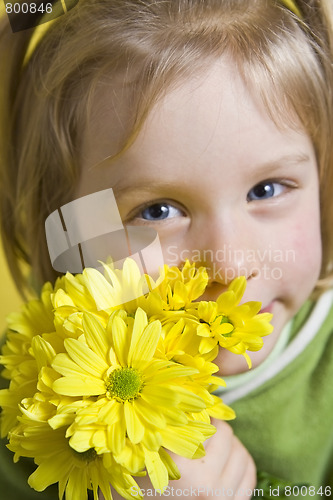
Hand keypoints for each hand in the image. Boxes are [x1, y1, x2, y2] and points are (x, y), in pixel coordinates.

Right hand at [105, 420, 255, 498]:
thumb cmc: (144, 485)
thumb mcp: (147, 457)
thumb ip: (165, 432)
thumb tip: (186, 394)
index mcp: (182, 468)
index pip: (204, 423)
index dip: (200, 412)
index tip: (194, 410)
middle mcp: (206, 484)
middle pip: (225, 434)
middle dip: (215, 426)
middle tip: (203, 426)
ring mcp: (223, 498)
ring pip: (241, 452)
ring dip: (230, 443)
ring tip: (214, 444)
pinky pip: (249, 473)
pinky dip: (241, 461)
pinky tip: (227, 460)